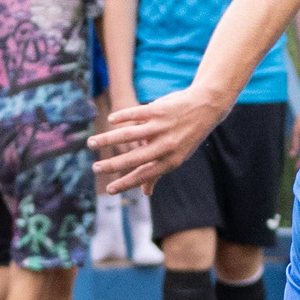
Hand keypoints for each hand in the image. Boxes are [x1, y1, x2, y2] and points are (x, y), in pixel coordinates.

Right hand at [89, 89, 220, 195]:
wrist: (207, 106)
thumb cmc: (188, 134)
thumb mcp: (178, 155)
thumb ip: (159, 172)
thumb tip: (145, 193)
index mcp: (171, 160)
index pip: (145, 175)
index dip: (127, 183)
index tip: (110, 190)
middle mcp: (166, 145)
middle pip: (135, 158)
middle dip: (113, 165)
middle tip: (95, 168)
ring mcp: (162, 127)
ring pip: (130, 135)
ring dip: (108, 139)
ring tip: (92, 143)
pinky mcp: (158, 110)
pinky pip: (135, 114)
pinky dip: (121, 117)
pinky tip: (110, 121)